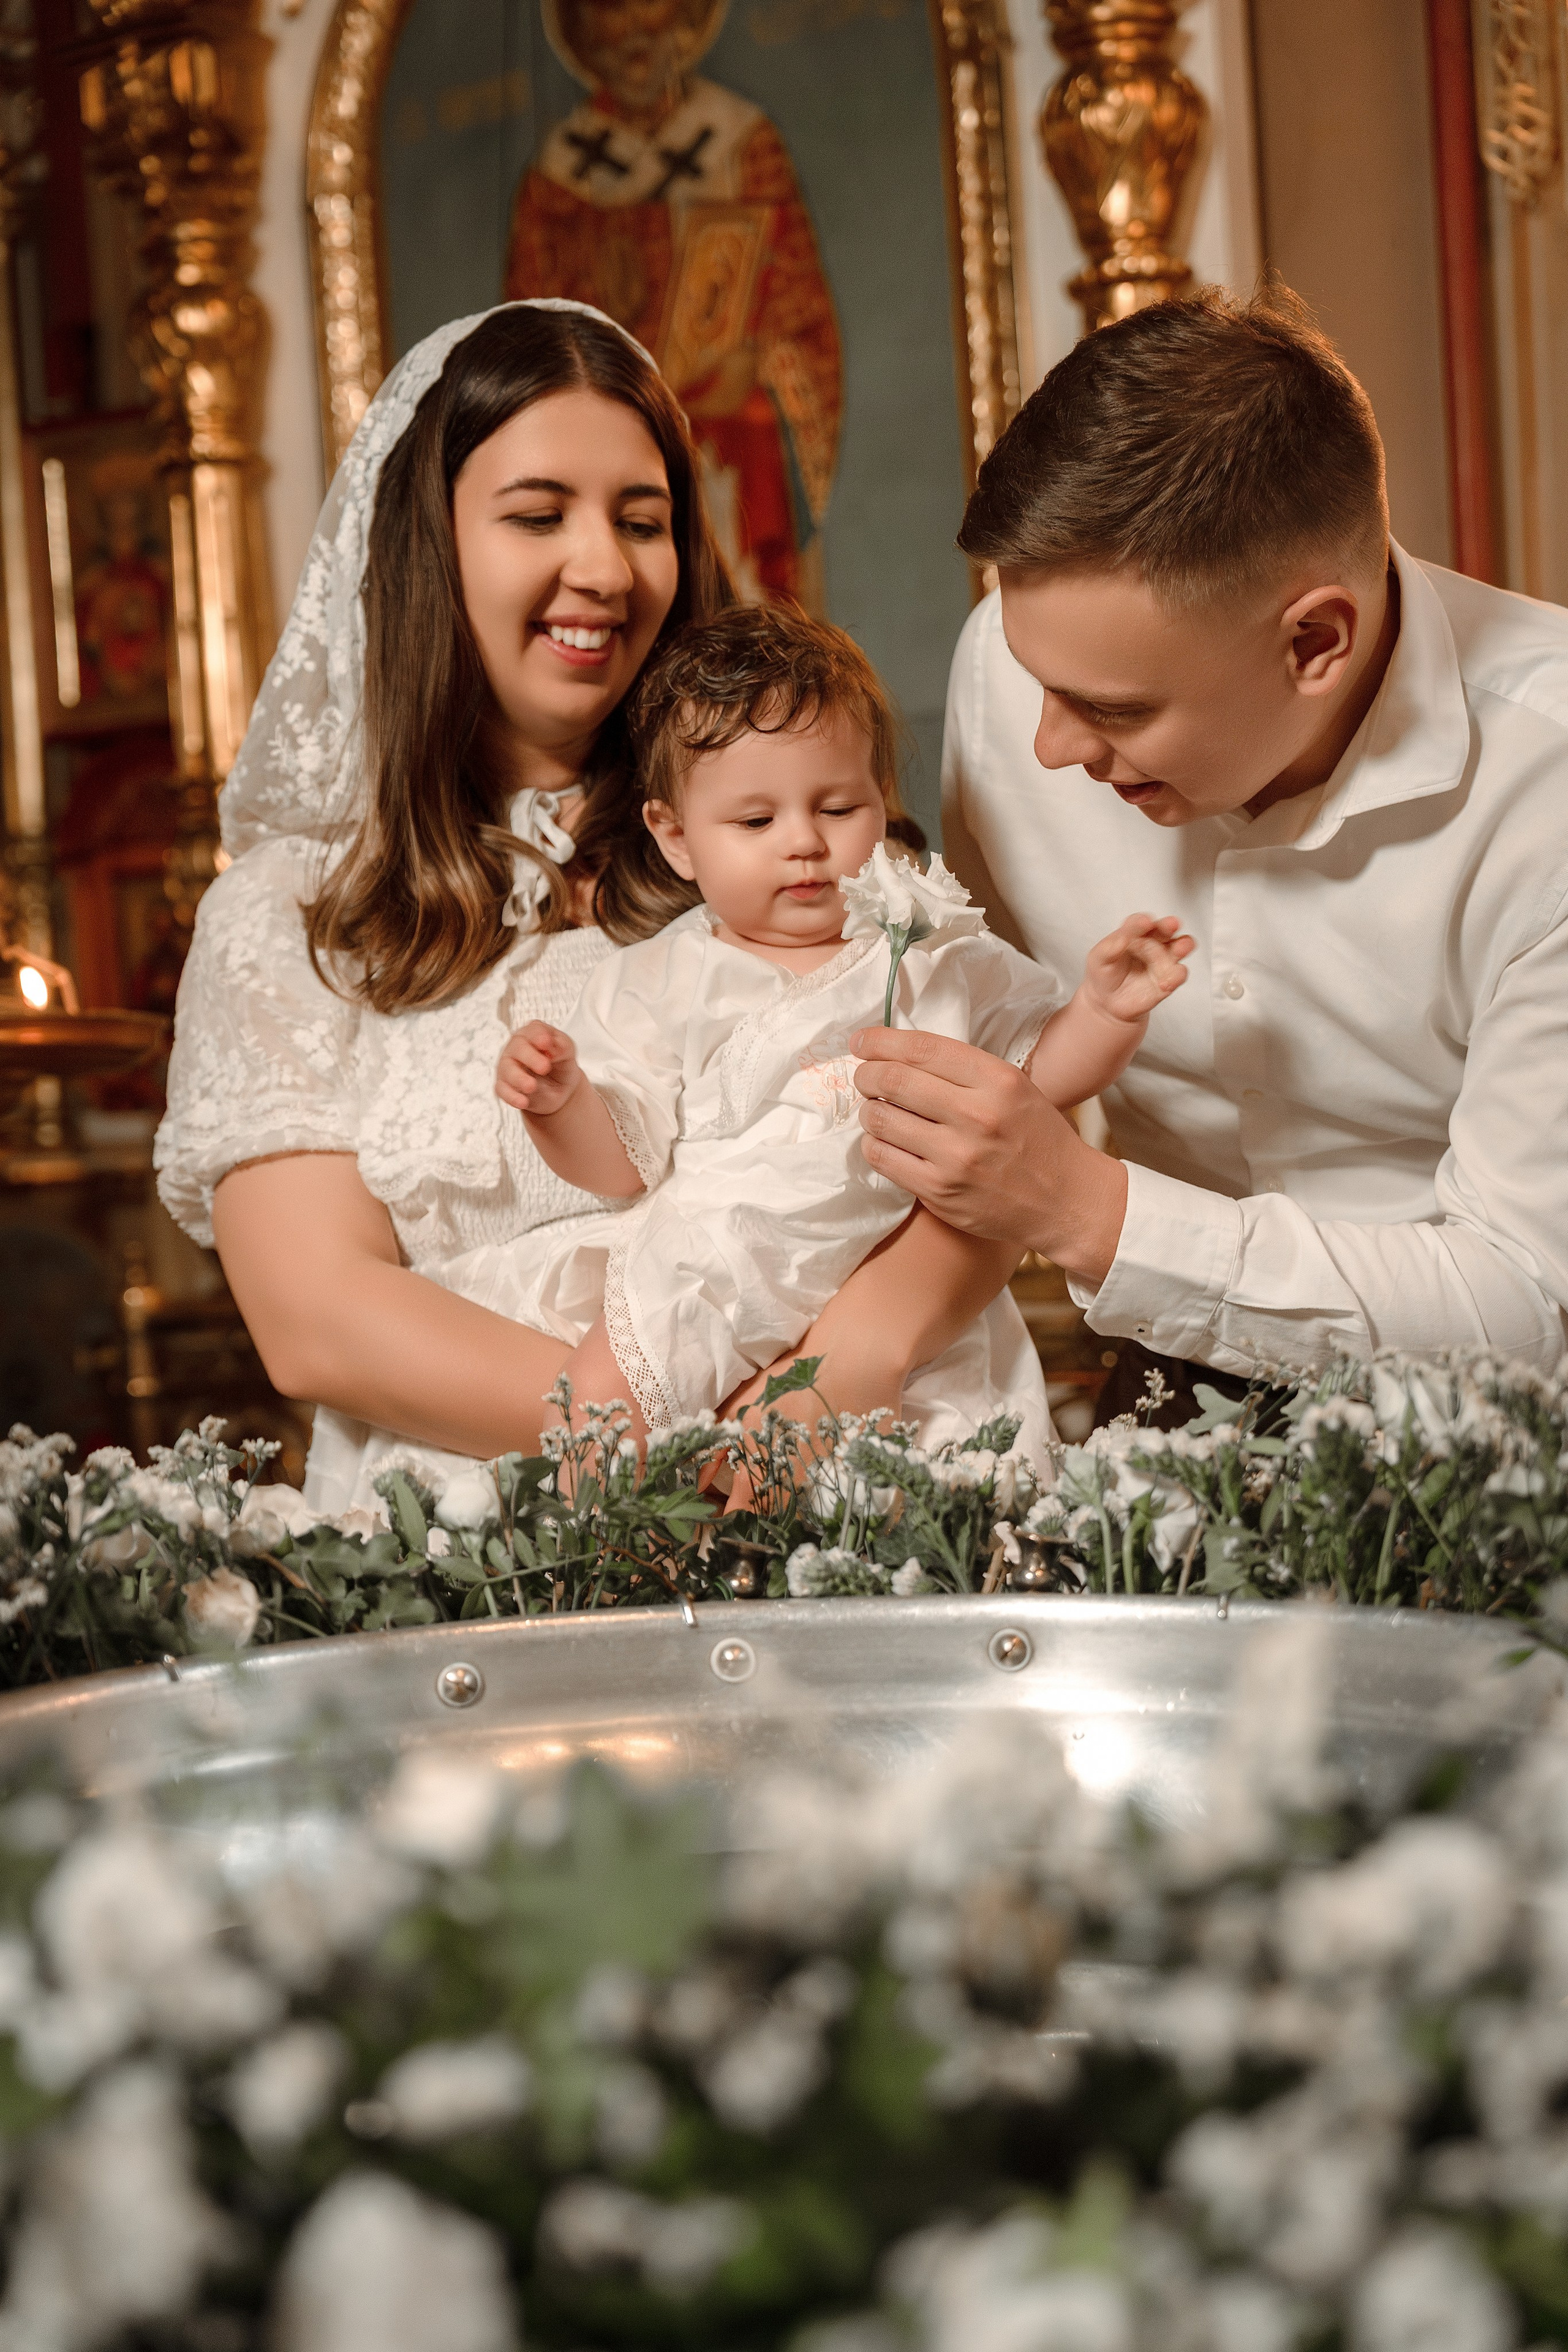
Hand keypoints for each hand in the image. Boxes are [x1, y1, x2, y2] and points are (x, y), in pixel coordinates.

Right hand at [495, 1022, 581, 1117]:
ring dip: (519, 1078)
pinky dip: (512, 1096)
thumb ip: (562, 1046)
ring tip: (532, 1087)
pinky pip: (502, 1090)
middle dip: (530, 1057)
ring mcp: (508, 1066)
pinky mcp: (504, 1086)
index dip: (538, 1036)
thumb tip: (552, 1048)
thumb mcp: (568, 1054)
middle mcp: (517, 1048)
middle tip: (545, 1067)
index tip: (546, 1042)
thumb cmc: (561, 1065)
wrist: (559, 1090)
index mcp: (533, 1035)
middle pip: (518, 1047)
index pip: (532, 1030)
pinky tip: (523, 1102)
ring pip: (507, 1069)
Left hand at [851, 1027, 1128, 1285]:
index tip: (860, 1041)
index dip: (880, 1040)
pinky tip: (884, 1141)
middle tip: (864, 1077)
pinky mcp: (940, 1191)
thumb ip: (964, 1071)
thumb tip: (900, 1052)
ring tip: (876, 1110)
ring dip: (869, 1111)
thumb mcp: (1014, 1088)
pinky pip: (883, 1158)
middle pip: (893, 1081)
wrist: (1066, 1200)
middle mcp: (977, 1115)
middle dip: (866, 1074)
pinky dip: (874, 1145)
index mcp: (997, 1080)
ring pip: (880, 1120)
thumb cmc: (1037, 1138)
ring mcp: (956, 1157)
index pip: (921, 1048)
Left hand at [1083, 913, 1193, 1024]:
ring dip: (1183, 945)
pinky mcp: (1169, 979)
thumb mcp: (1099, 958)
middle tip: (1171, 925)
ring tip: (1180, 949)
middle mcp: (1152, 942)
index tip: (1144, 923)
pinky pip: (1179, 974)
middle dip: (1170, 925)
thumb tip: (1122, 937)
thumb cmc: (1104, 973)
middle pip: (1166, 928)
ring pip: (1181, 946)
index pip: (1140, 922)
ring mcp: (1163, 959)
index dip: (1142, 922)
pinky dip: (1176, 976)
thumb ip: (1110, 947)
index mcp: (1134, 932)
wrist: (1107, 1002)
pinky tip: (1165, 982)